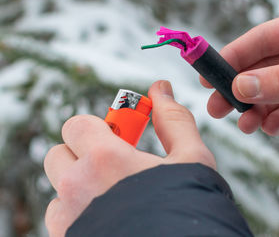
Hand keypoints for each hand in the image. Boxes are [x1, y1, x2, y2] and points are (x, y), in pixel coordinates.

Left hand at [44, 80, 215, 236]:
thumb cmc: (188, 207)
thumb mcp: (191, 157)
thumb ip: (173, 119)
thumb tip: (161, 89)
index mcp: (104, 157)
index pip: (76, 125)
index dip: (96, 127)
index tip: (117, 138)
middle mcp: (77, 186)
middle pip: (59, 154)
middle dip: (82, 154)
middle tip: (114, 165)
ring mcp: (69, 217)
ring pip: (60, 189)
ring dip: (80, 186)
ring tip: (113, 195)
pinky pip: (61, 218)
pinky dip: (78, 213)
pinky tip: (109, 216)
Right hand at [201, 1, 278, 138]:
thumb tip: (242, 87)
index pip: (263, 39)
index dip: (234, 57)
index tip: (210, 75)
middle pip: (264, 69)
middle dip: (241, 89)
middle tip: (218, 107)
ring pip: (275, 94)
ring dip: (258, 109)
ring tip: (246, 124)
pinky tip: (272, 127)